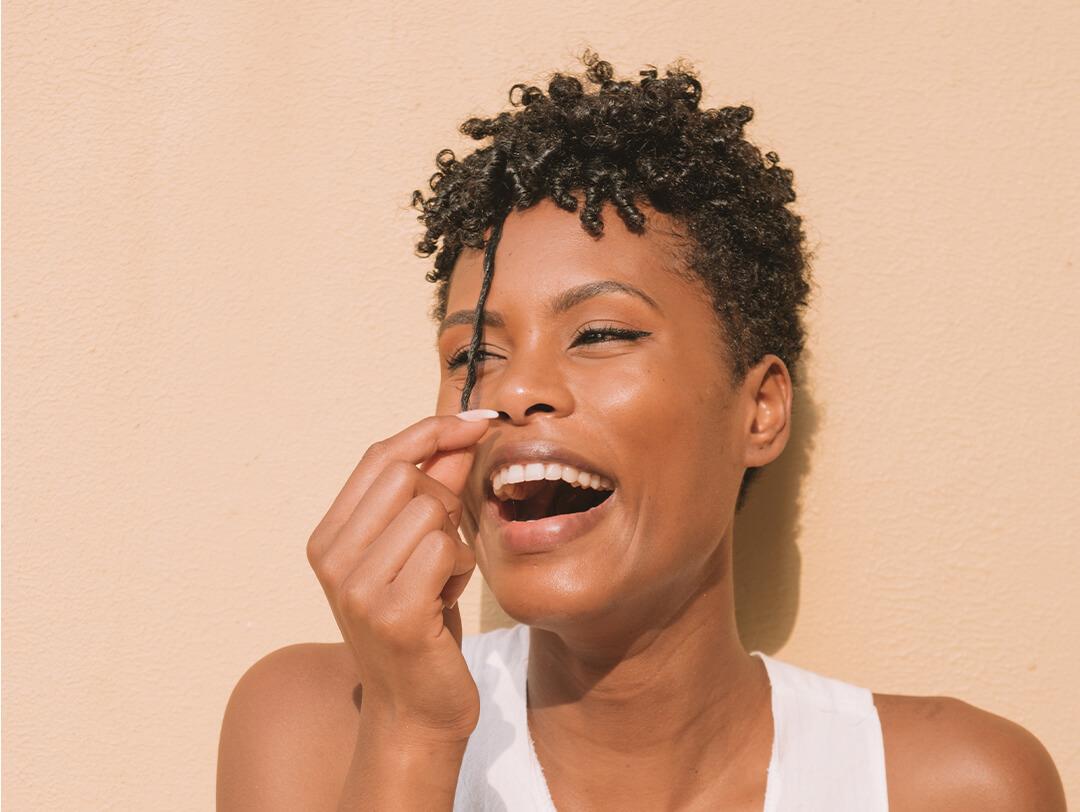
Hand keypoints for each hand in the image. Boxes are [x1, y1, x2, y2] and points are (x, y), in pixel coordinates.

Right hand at [306, 411, 495, 742]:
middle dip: (445, 495)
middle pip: (405, 474)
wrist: (414, 713)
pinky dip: (461, 568)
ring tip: (442, 581)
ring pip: (430, 510)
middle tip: (447, 542)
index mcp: (328, 538)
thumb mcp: (417, 551)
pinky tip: (446, 601)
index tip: (479, 421)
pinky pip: (446, 548)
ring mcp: (356, 586)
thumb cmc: (420, 626)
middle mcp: (331, 558)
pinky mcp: (392, 613)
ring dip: (455, 540)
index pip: (379, 455)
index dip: (432, 430)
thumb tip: (459, 434)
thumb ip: (433, 491)